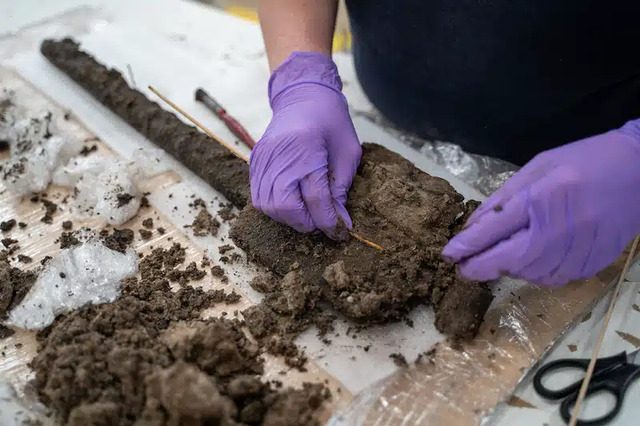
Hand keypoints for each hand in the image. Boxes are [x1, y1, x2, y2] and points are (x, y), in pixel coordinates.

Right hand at [250, 52, 361, 238]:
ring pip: (268, 206)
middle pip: (286, 207)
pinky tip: (292, 203)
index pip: (316, 198)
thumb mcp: (348, 153)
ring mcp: (262, 159)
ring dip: (290, 218)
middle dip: (306, 222)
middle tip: (322, 222)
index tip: (340, 233)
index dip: (329, 221)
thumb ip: (341, 188)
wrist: (303, 94)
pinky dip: (275, 207)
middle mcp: (279, 155)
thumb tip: (339, 222)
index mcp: (306, 149)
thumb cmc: (331, 121)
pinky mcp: (254, 162)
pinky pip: (258, 196)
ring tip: (308, 214)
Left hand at [443, 120, 639, 286]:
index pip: (495, 229)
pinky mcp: (592, 263)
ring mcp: (579, 249)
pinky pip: (554, 278)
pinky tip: (532, 259)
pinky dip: (535, 273)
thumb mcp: (538, 167)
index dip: (467, 246)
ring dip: (508, 269)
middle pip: (509, 260)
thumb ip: (504, 198)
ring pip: (530, 274)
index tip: (448, 255)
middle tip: (464, 268)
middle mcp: (560, 228)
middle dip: (480, 267)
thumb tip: (473, 226)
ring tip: (501, 257)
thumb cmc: (584, 161)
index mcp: (544, 197)